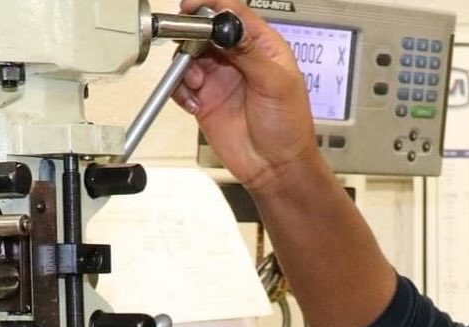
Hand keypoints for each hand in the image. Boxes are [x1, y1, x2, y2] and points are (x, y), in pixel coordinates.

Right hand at [175, 0, 321, 195]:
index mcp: (262, 47)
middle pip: (206, 31)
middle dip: (194, 37)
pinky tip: (194, 101)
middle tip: (190, 49)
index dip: (212, 7)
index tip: (193, 7)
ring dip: (186, 66)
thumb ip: (250, 53)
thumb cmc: (289, 129)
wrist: (275, 169)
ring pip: (190, 57)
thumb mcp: (276, 84)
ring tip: (197, 83)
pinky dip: (180, 90)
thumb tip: (229, 27)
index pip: (234, 14)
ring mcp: (220, 79)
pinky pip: (182, 86)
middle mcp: (238, 59)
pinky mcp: (205, 101)